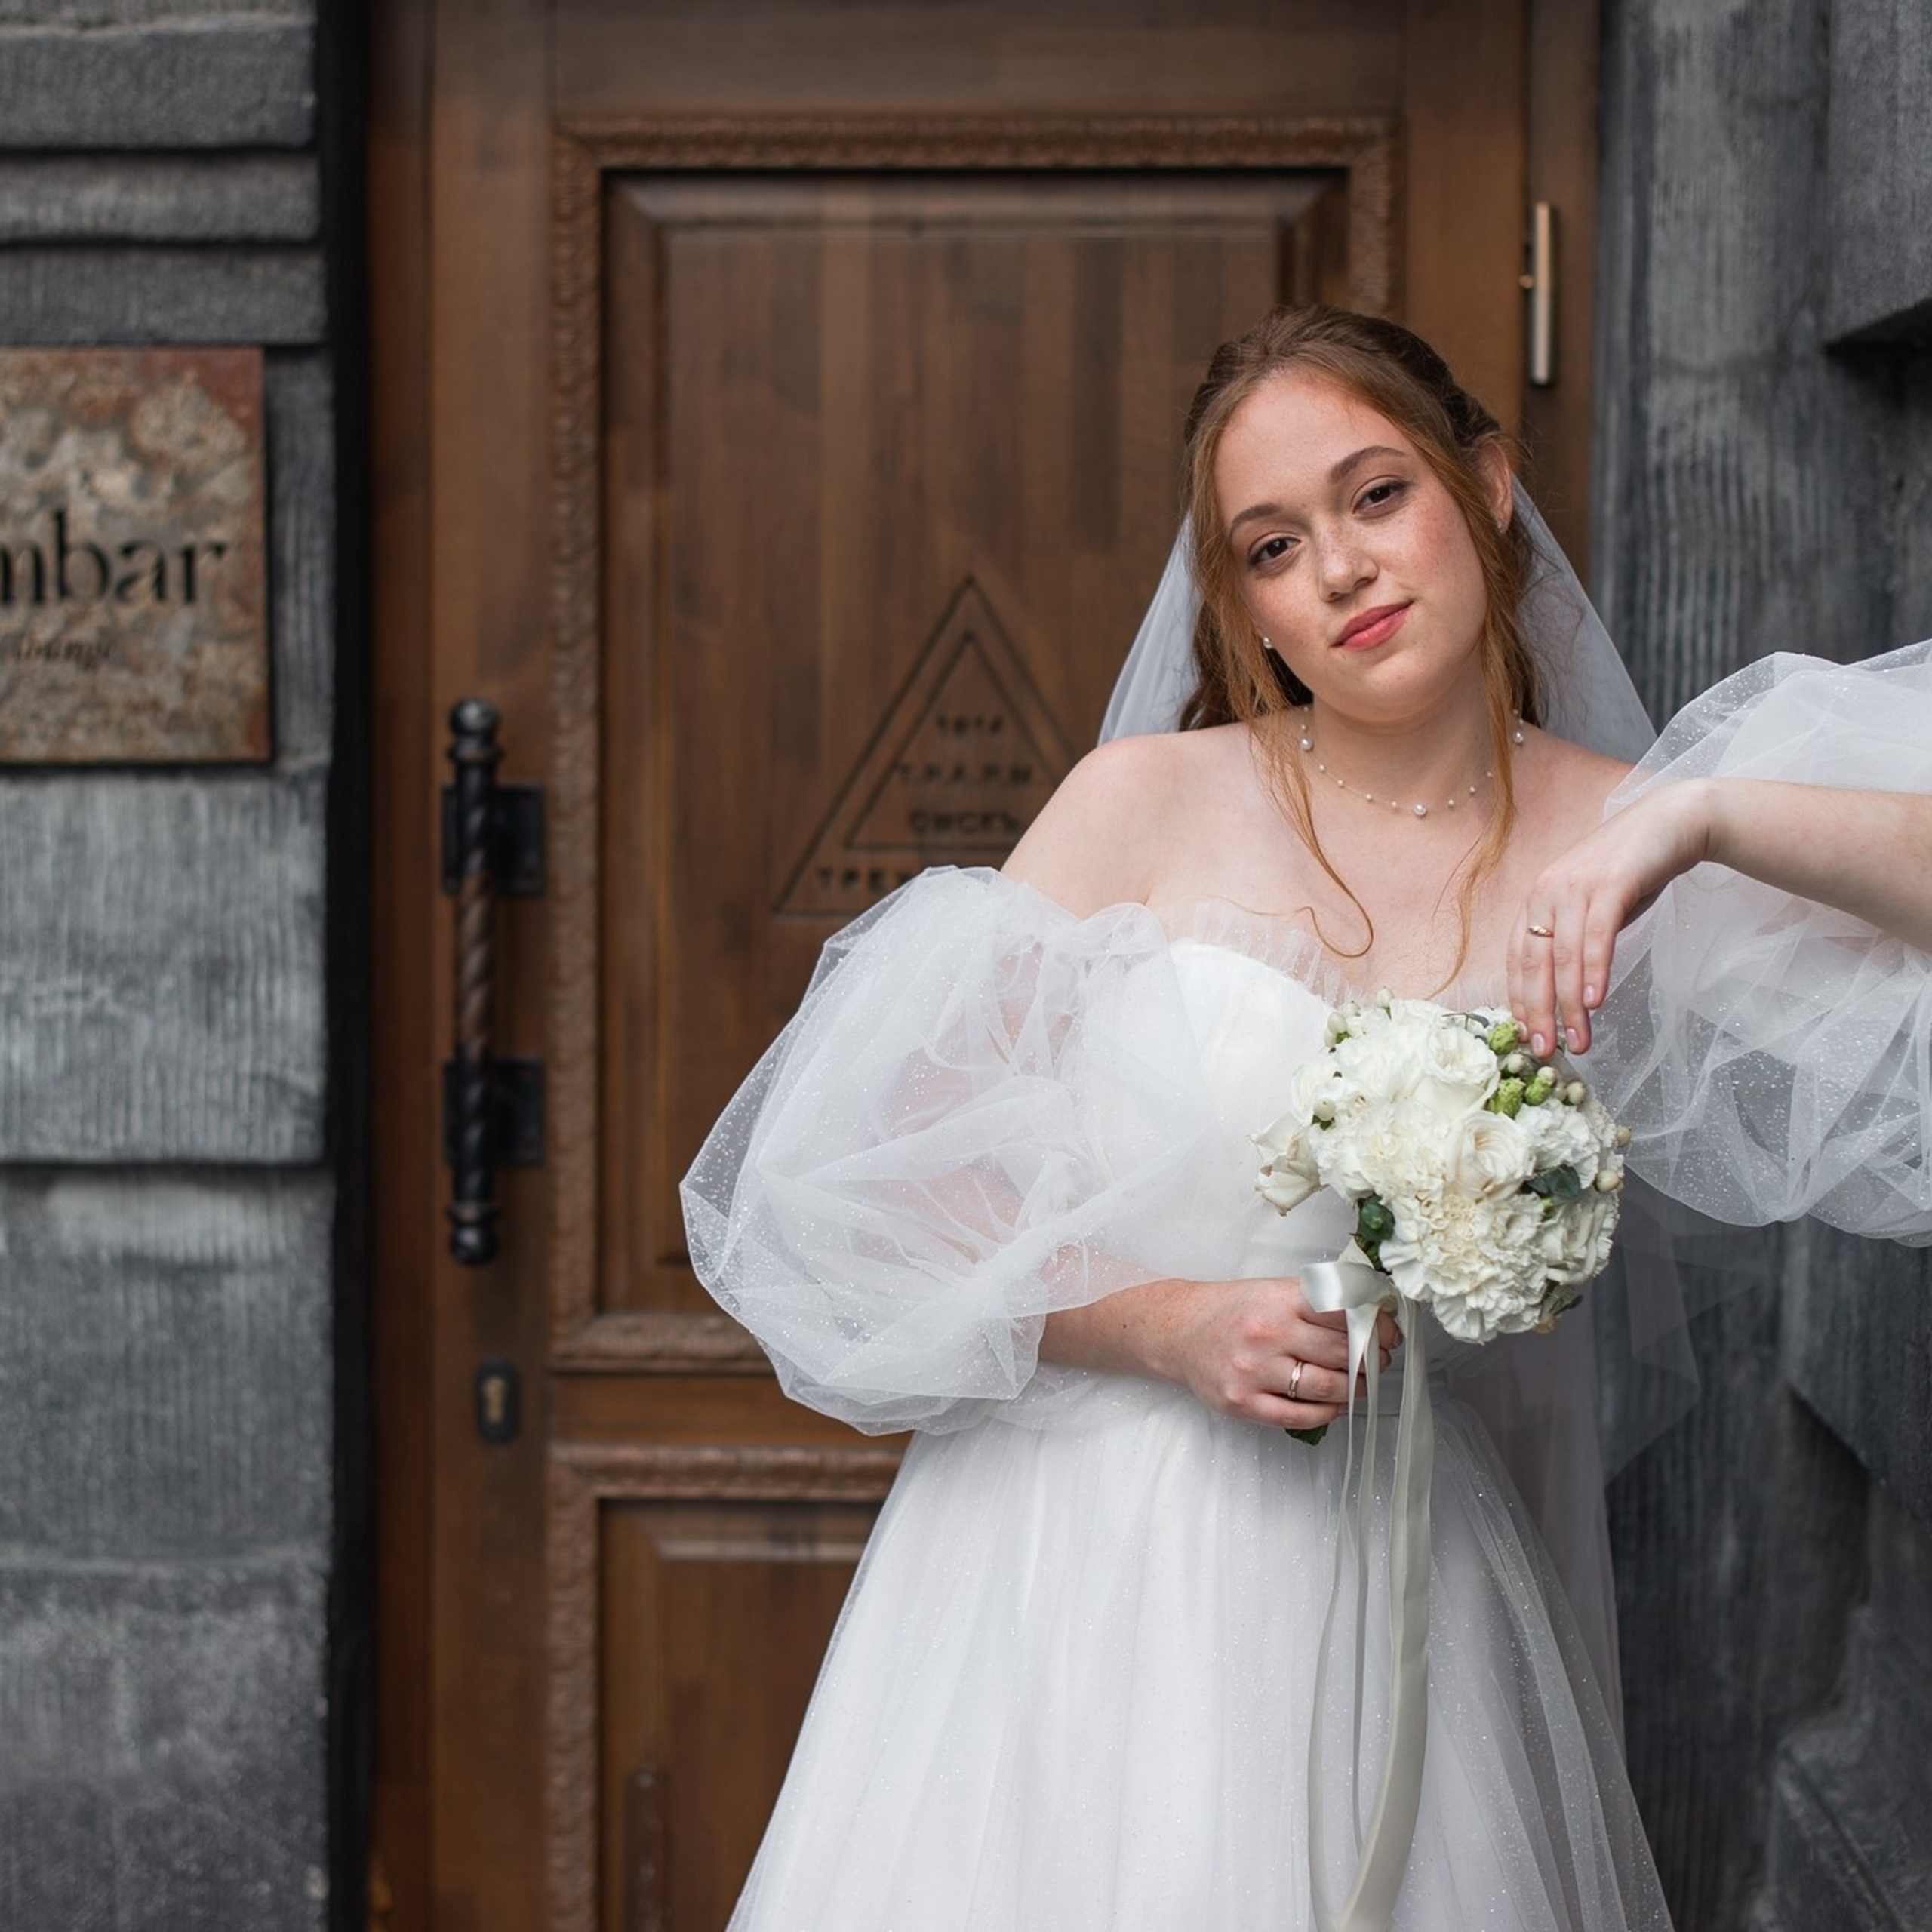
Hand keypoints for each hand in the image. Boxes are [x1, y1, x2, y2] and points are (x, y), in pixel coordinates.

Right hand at [1166, 1276, 1399, 1430]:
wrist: (1178, 1332)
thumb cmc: (1232, 1311)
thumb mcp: (1273, 1291)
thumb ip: (1317, 1303)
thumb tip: (1372, 1317)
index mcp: (1279, 1300)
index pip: (1344, 1313)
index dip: (1377, 1325)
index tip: (1389, 1332)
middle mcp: (1267, 1334)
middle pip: (1343, 1353)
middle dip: (1372, 1359)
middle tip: (1379, 1359)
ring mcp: (1254, 1371)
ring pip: (1328, 1388)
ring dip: (1356, 1388)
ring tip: (1361, 1382)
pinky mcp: (1244, 1403)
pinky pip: (1301, 1416)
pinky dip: (1328, 1412)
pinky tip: (1335, 1404)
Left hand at [1509, 780, 1713, 1056]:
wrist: (1669, 825)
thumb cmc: (1629, 875)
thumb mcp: (1590, 910)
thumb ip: (1572, 942)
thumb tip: (1562, 994)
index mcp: (1537, 901)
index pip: (1518, 959)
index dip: (1520, 999)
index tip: (1526, 1034)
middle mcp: (1546, 892)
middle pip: (1535, 962)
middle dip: (1540, 1011)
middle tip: (1544, 1049)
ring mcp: (1576, 886)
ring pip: (1564, 955)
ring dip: (1570, 1004)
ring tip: (1578, 1039)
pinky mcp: (1609, 883)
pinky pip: (1596, 935)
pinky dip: (1594, 970)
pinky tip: (1595, 1000)